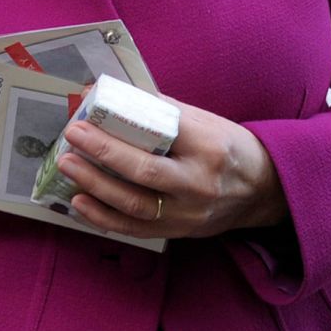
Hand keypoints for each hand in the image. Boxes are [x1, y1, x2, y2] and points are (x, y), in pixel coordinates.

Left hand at [53, 101, 285, 241]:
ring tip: (68, 165)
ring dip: (95, 185)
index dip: (121, 125)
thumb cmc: (231, 148)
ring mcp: (188, 213)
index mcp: (208, 146)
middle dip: (102, 154)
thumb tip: (120, 98)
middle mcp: (198, 182)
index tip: (90, 114)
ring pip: (134, 204)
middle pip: (143, 171)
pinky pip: (135, 228)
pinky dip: (104, 217)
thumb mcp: (209, 121)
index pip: (161, 133)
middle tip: (72, 137)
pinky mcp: (179, 232)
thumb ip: (168, 113)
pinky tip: (80, 203)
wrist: (262, 191)